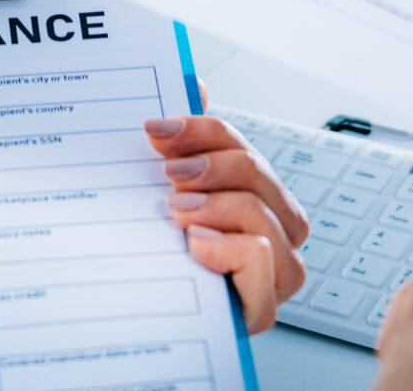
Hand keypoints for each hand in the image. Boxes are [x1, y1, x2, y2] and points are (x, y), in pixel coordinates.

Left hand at [144, 113, 308, 331]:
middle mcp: (273, 230)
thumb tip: (194, 84)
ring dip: (217, 206)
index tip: (156, 131)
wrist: (138, 327)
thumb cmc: (157, 257)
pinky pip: (265, 260)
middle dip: (209, 166)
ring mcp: (274, 270)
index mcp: (251, 195)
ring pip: (264, 212)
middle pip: (256, 172)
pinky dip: (230, 247)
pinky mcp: (264, 307)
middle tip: (166, 177)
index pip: (238, 145)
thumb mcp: (160, 192)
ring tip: (176, 215)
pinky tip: (196, 247)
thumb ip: (181, 142)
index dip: (201, 130)